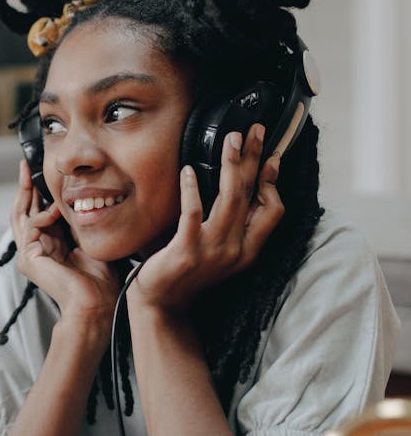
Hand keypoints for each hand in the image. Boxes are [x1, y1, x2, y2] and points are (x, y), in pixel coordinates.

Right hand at [11, 160, 118, 321]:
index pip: (37, 212)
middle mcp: (35, 249)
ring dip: (28, 194)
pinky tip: (57, 208)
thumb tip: (77, 196)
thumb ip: (76, 220)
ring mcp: (29, 254)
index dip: (36, 192)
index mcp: (49, 245)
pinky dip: (43, 214)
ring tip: (32, 175)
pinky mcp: (29, 259)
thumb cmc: (99, 277)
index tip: (38, 170)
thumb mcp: (87, 238)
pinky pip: (31, 226)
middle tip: (25, 165)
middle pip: (23, 211)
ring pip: (21, 216)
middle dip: (25, 187)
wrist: (97, 302)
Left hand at [129, 124, 283, 313]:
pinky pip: (193, 213)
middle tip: (256, 130)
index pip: (274, 211)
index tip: (270, 155)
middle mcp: (235, 251)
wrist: (161, 304)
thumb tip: (244, 187)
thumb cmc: (187, 272)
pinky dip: (192, 189)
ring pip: (230, 199)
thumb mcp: (220, 251)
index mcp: (247, 251)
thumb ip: (234, 225)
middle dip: (255, 159)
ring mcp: (212, 251)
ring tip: (230, 139)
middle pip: (252, 196)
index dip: (273, 181)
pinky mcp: (186, 250)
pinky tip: (188, 170)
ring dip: (232, 165)